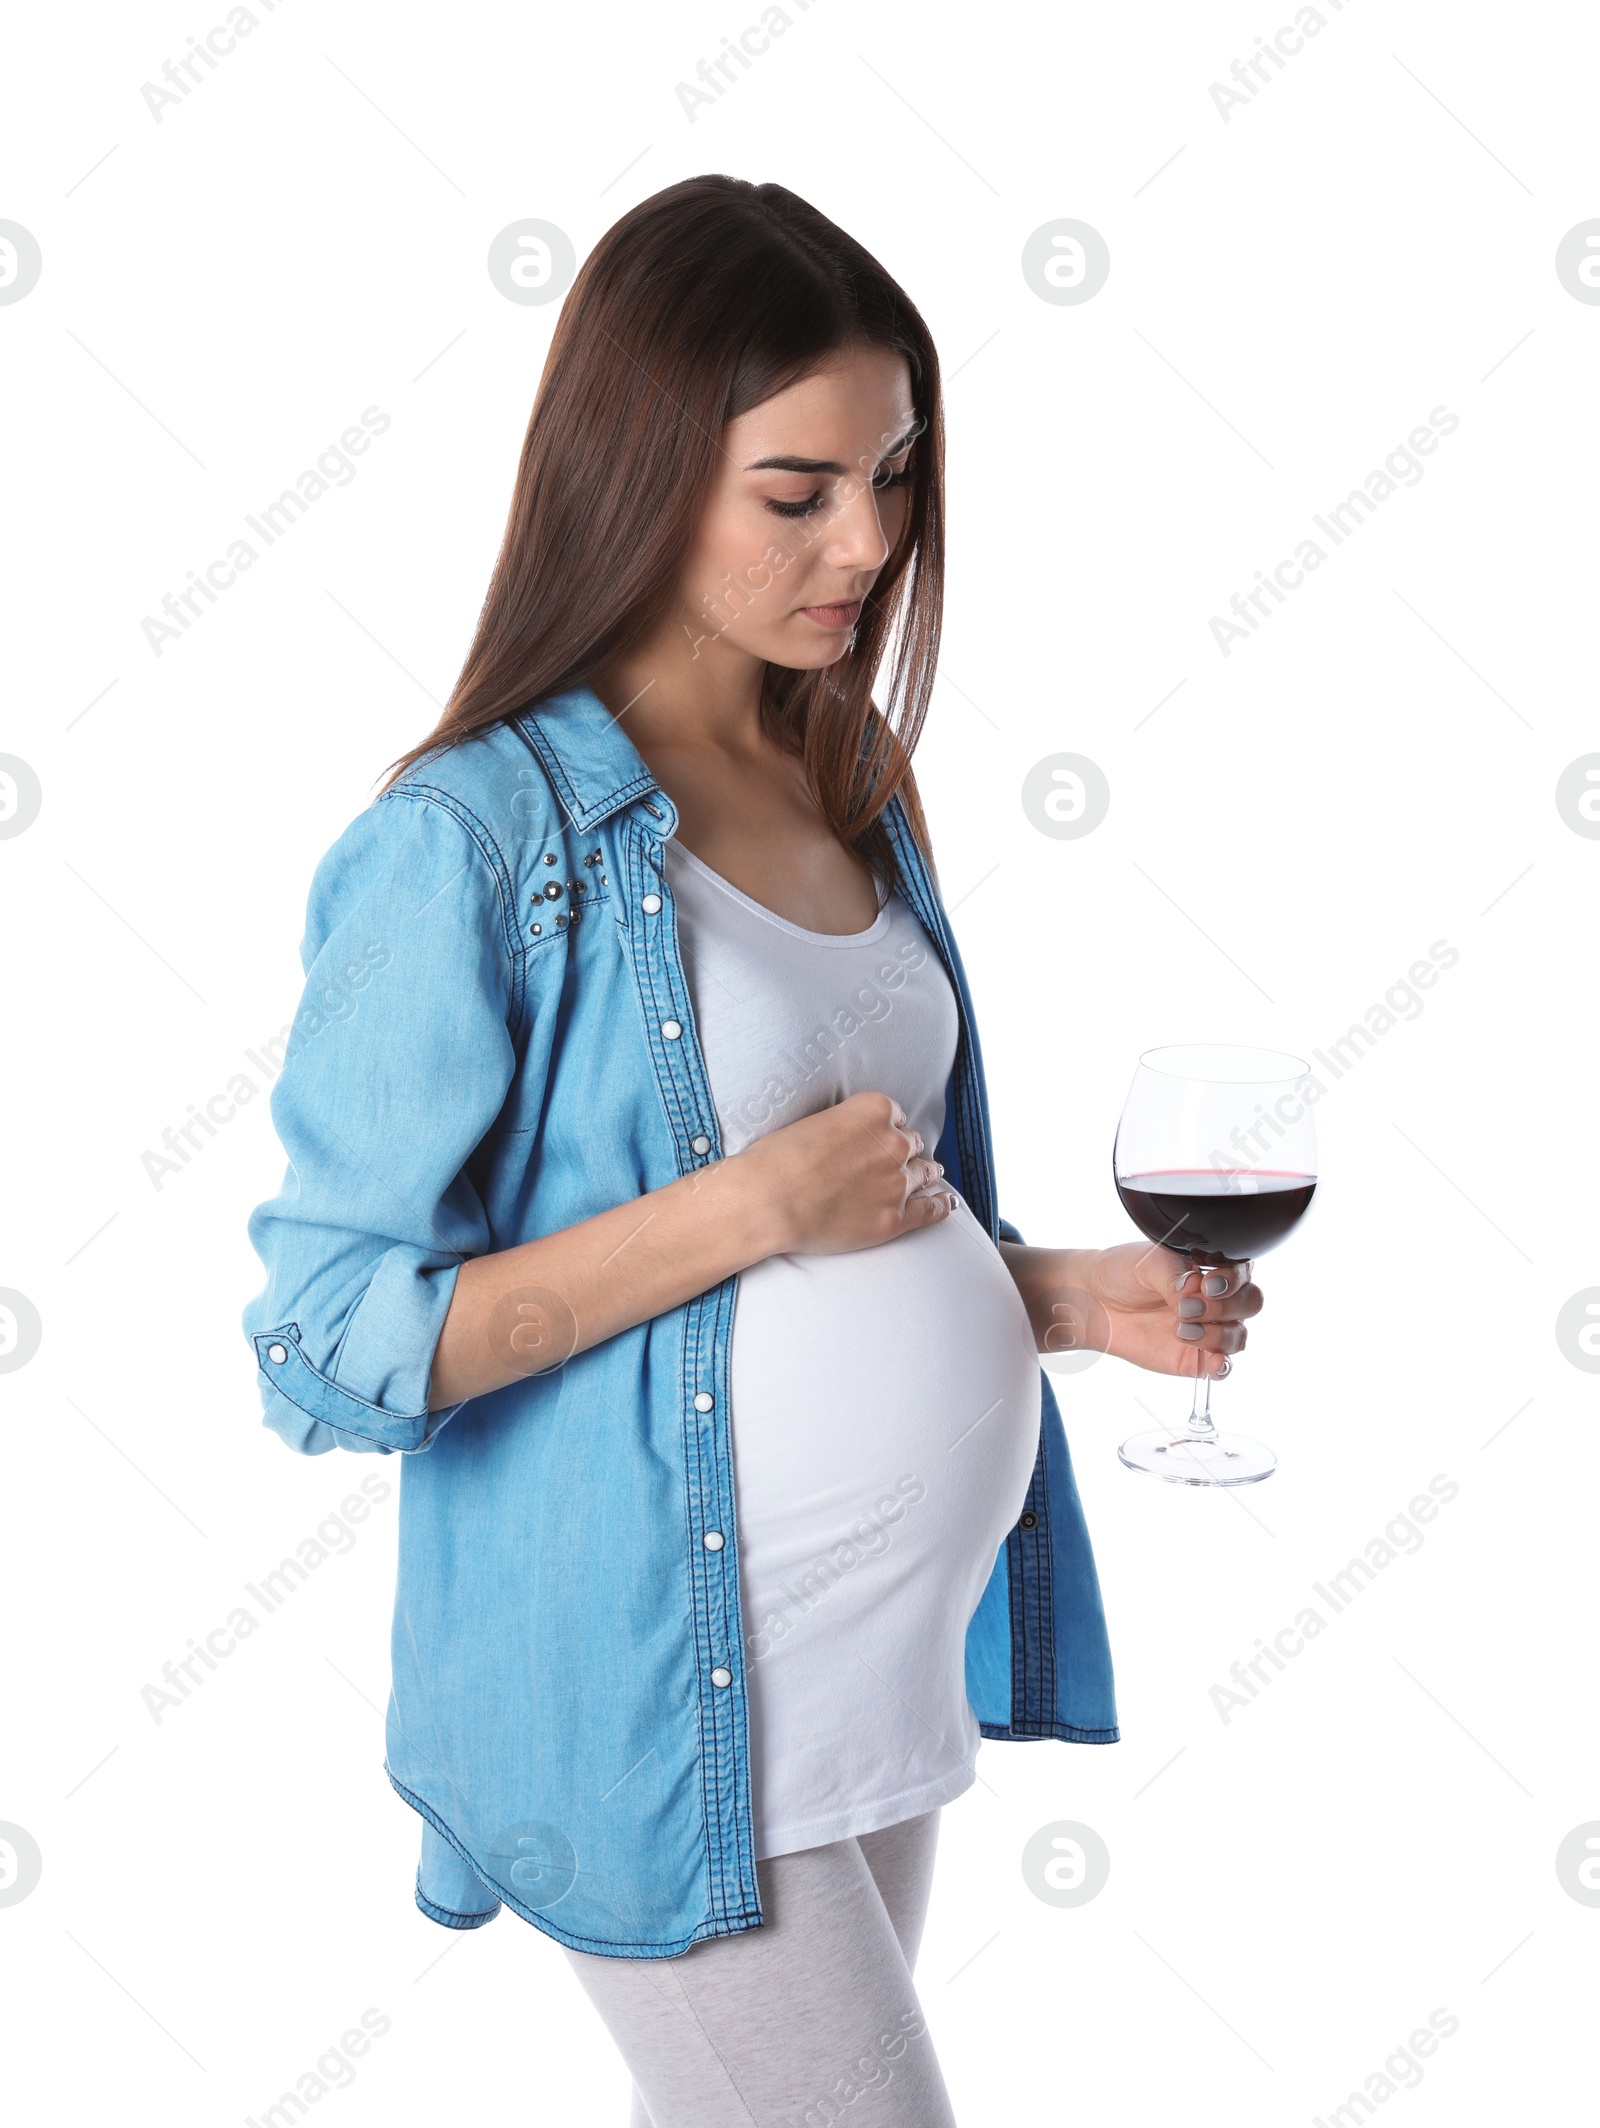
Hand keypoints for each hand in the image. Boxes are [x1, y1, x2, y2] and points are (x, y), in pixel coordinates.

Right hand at [732, 1090, 954, 1256]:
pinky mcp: (894, 1219)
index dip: (889, 1127)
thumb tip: (851, 1141)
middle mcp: (893, 1143)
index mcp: (873, 1110)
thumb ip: (844, 1125)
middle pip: (912, 1144)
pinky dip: (941, 1206)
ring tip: (930, 1176)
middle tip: (896, 1160)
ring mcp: (897, 1183)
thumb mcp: (814, 1121)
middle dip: (906, 1151)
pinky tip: (947, 1204)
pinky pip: (931, 1210)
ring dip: (926, 1174)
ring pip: (925, 1173)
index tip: (882, 1137)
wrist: (768, 1199)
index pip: (896, 1115)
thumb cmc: (778, 1159)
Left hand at [1037, 1243, 1261, 1379]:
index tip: (1207, 1284)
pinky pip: (1223, 1367)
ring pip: (1239, 1336)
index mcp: (1212, 1267)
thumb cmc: (1122, 1272)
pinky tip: (1210, 1360)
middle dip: (1225, 1306)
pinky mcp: (1196, 1358)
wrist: (1093, 1301)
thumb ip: (1175, 1276)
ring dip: (1216, 1334)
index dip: (1233, 1280)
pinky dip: (1222, 1366)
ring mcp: (1209, 1329)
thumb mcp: (1148, 1262)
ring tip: (1180, 1329)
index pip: (1244, 1272)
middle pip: (1251, 1303)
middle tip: (1187, 1307)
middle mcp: (1218, 1299)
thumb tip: (1193, 1294)